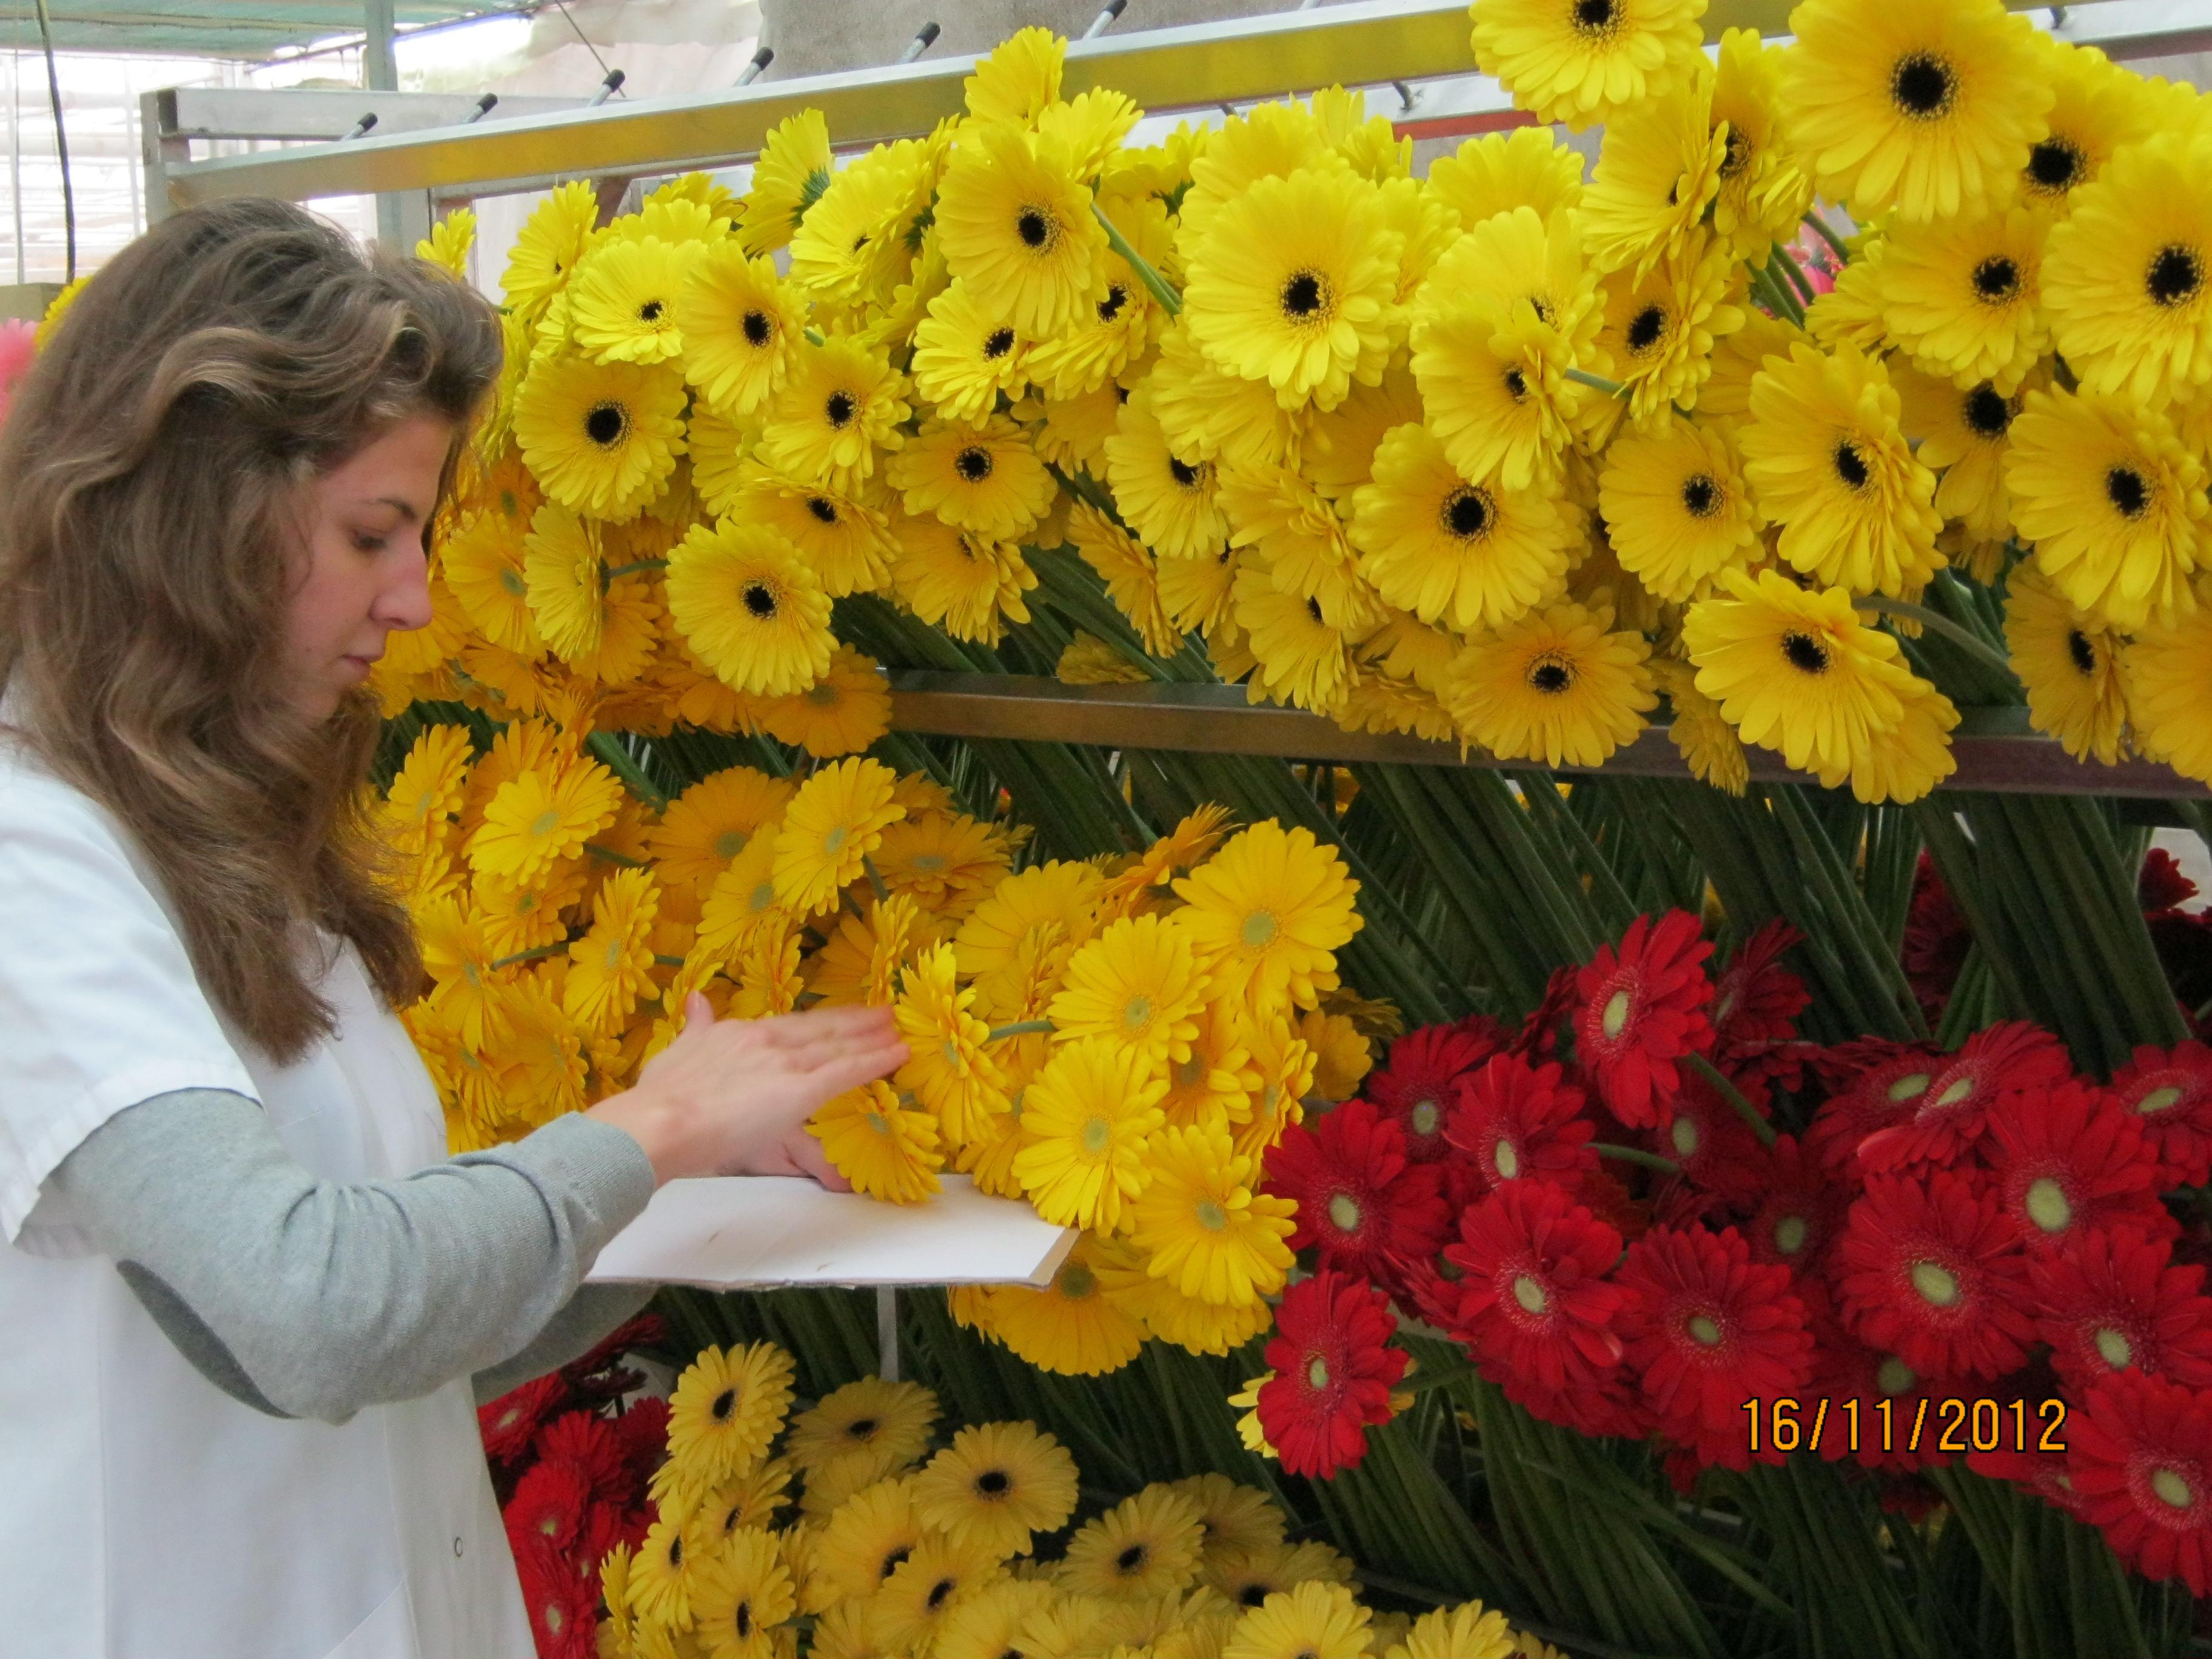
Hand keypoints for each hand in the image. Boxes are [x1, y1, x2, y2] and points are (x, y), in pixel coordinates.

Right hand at [587, 995, 907, 1188]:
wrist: (660, 1121)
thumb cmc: (662, 1098)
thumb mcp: (678, 1050)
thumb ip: (695, 1026)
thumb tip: (696, 1000)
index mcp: (740, 1033)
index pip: (792, 1025)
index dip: (822, 1022)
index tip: (843, 1016)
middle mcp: (768, 1041)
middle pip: (822, 1029)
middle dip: (857, 1022)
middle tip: (886, 1013)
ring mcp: (787, 1063)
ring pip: (840, 1047)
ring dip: (872, 1038)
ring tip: (898, 1029)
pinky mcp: (801, 1089)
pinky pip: (847, 1071)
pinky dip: (875, 1061)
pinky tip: (897, 1054)